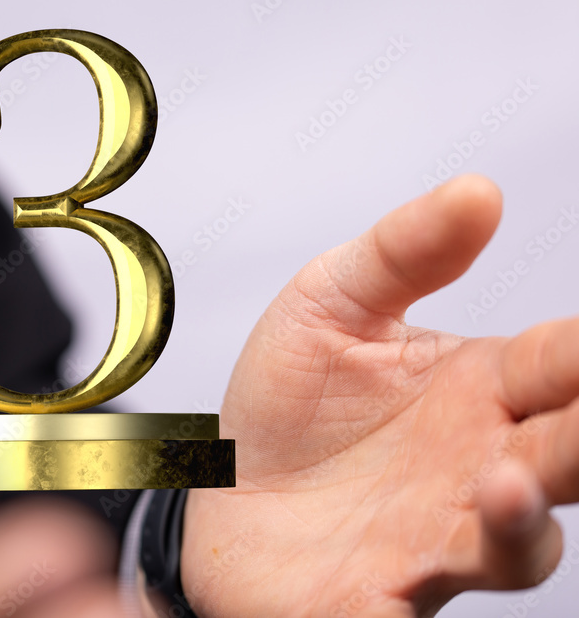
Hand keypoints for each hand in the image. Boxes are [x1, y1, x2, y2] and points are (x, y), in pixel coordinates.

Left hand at [183, 175, 576, 616]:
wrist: (221, 485)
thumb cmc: (289, 403)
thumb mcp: (331, 305)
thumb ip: (401, 253)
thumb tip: (479, 190)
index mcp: (478, 389)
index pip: (562, 362)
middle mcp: (476, 466)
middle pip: (565, 454)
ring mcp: (434, 537)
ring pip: (513, 542)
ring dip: (521, 520)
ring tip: (505, 484)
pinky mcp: (379, 595)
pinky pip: (408, 611)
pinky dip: (409, 603)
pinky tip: (404, 579)